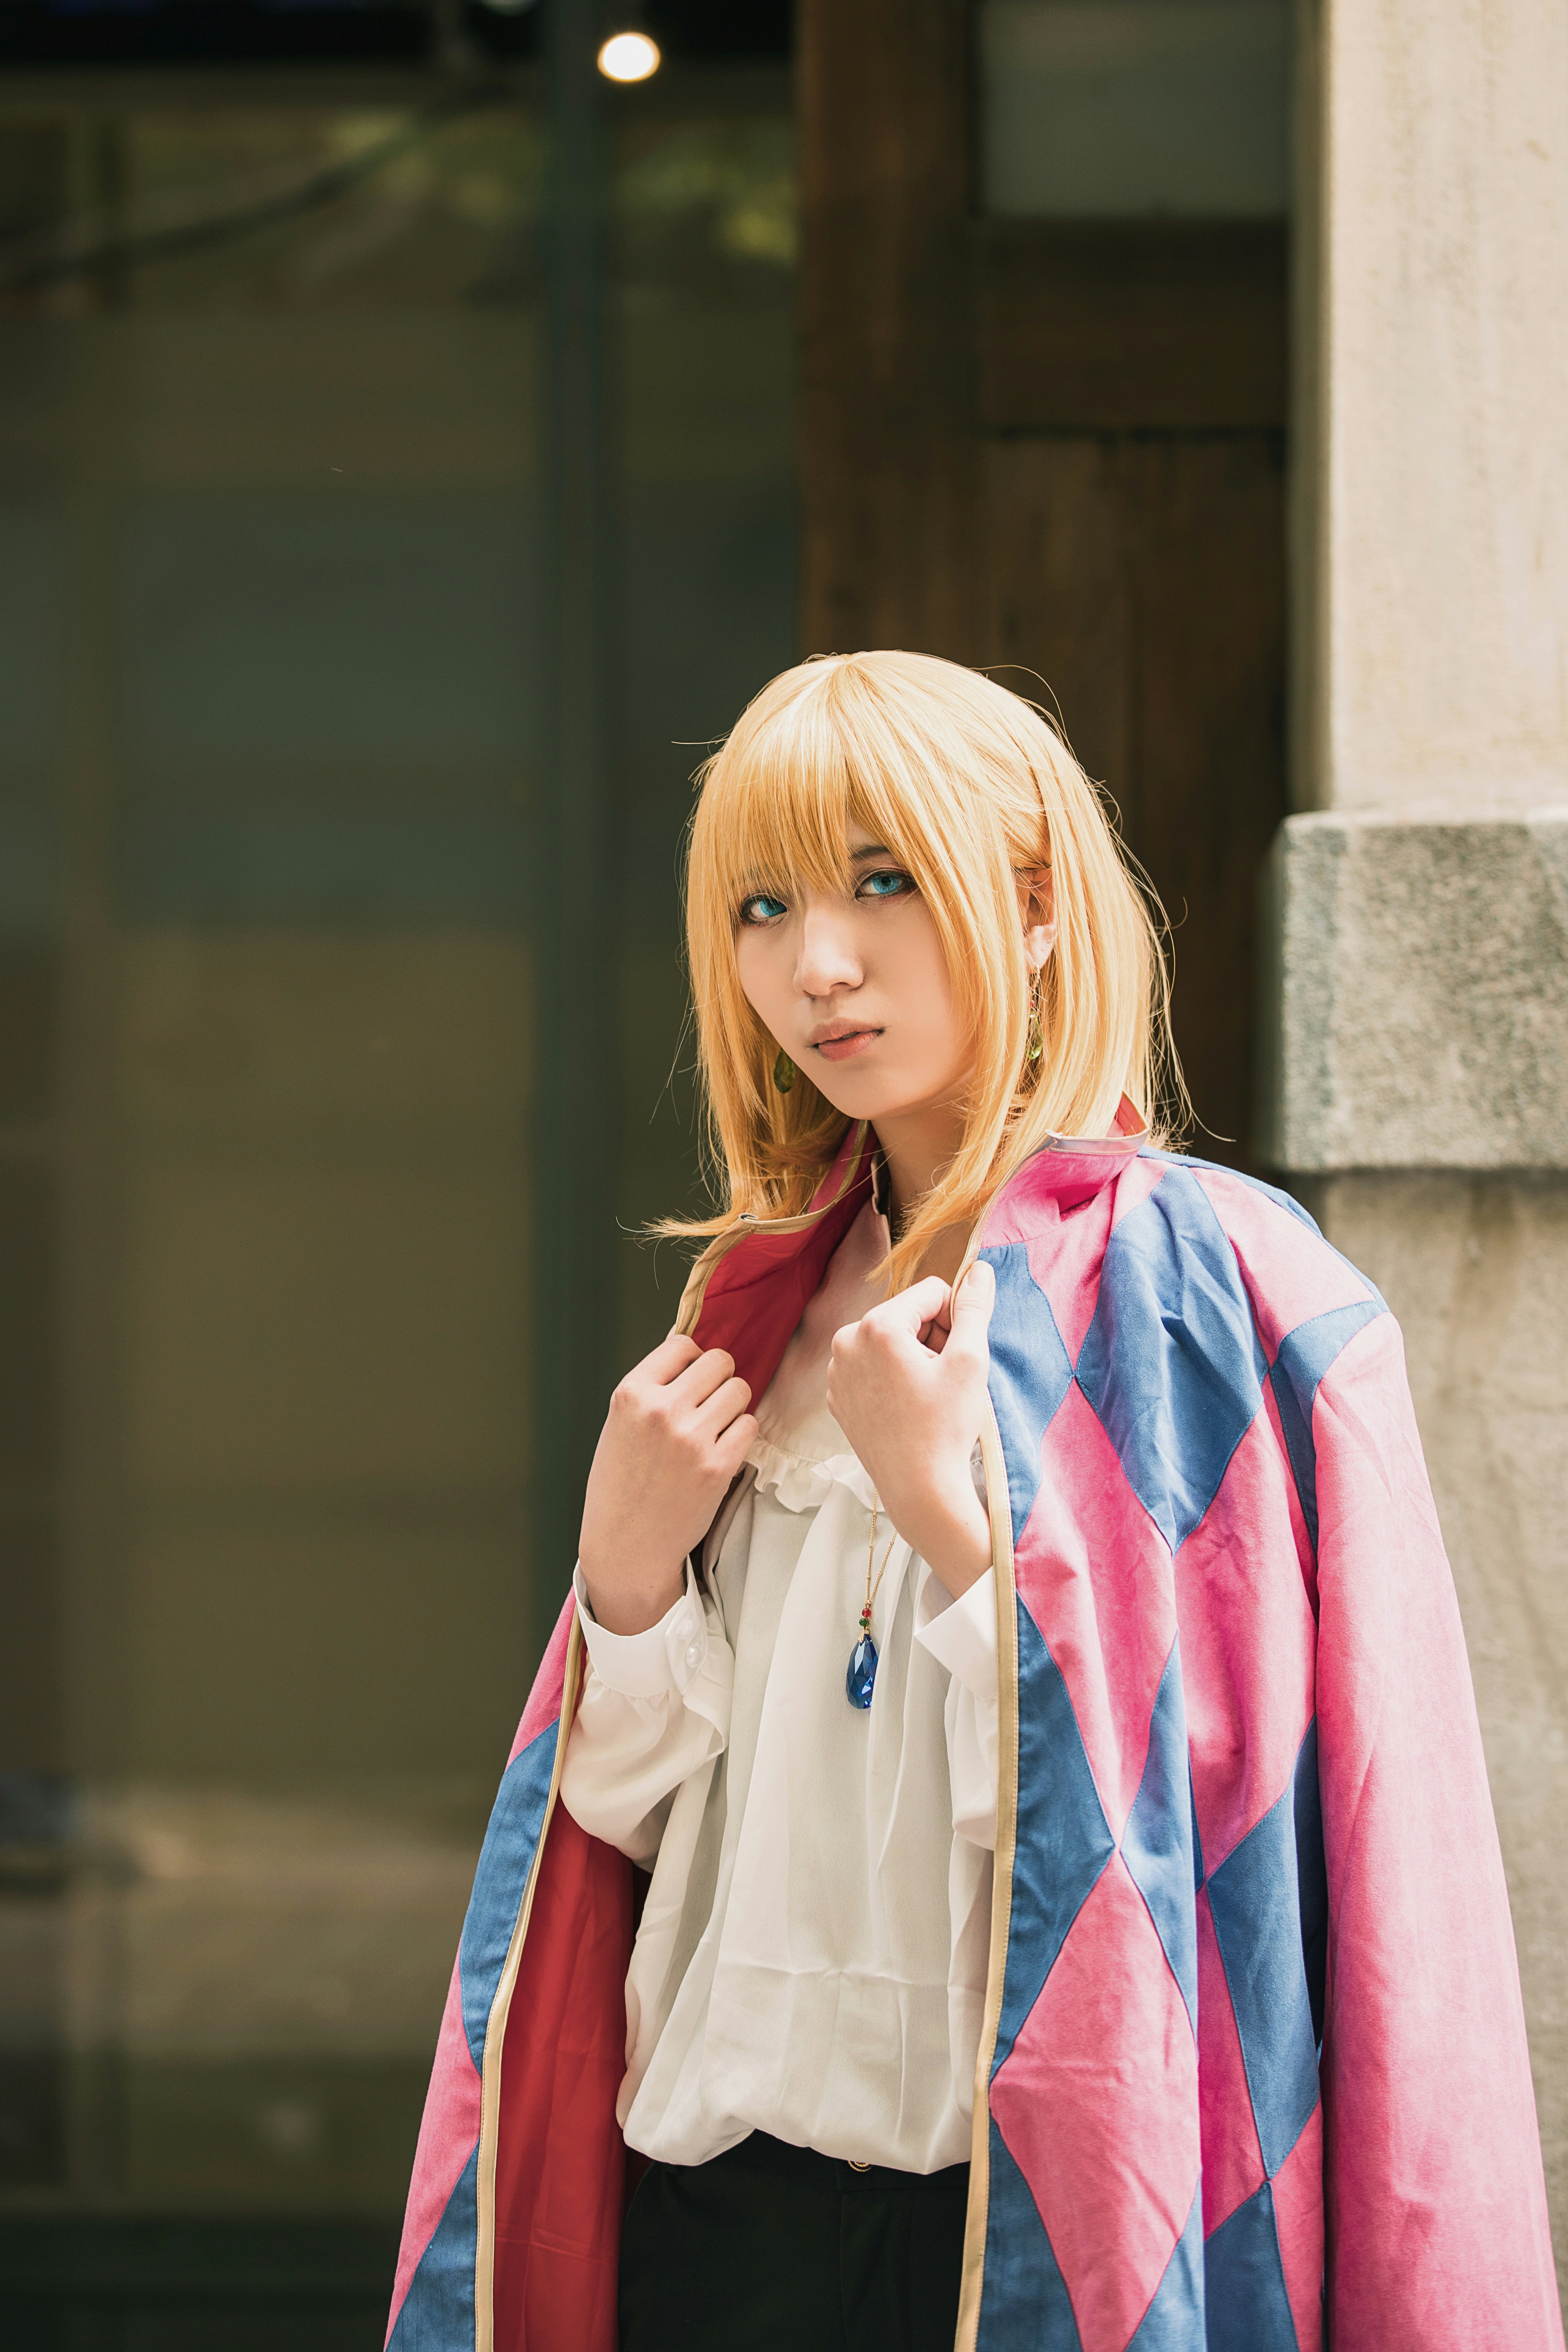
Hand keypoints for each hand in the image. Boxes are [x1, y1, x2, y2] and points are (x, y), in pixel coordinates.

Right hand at [578, 1334, 756, 1634]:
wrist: (626, 1543)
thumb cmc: (622, 1482)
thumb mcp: (621, 1424)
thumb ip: (653, 1388)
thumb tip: (693, 1350)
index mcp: (631, 1394)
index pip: (683, 1344)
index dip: (692, 1361)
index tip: (689, 1380)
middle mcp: (661, 1410)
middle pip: (720, 1361)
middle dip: (719, 1379)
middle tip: (708, 1403)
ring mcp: (691, 1438)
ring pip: (740, 1390)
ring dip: (733, 1406)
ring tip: (714, 1428)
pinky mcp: (717, 1466)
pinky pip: (750, 1426)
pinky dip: (741, 1435)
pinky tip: (721, 1450)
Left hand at [825, 1259, 994, 1598]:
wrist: (919, 1490)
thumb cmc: (945, 1427)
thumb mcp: (970, 1361)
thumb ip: (974, 1308)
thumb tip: (979, 1269)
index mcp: (875, 1325)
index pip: (931, 1292)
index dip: (955, 1320)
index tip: (958, 1357)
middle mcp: (845, 1341)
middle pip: (906, 1316)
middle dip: (931, 1338)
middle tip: (944, 1380)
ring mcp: (836, 1371)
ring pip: (888, 1341)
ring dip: (913, 1358)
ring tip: (925, 1396)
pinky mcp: (837, 1397)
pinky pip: (872, 1368)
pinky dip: (892, 1379)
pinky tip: (906, 1408)